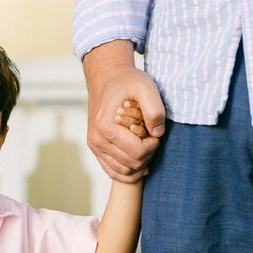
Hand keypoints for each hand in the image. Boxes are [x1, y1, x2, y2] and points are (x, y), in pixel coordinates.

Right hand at [83, 41, 165, 182]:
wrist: (106, 79)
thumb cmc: (127, 82)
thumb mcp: (145, 87)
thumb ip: (154, 109)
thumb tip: (158, 134)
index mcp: (106, 127)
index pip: (138, 152)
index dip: (153, 145)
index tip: (157, 132)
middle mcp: (97, 140)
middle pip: (132, 164)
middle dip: (148, 154)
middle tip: (153, 138)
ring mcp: (95, 147)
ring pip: (124, 171)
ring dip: (140, 163)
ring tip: (147, 146)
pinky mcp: (96, 150)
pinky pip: (113, 172)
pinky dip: (129, 173)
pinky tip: (142, 164)